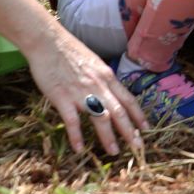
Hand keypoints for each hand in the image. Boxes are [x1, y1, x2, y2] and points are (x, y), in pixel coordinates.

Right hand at [23, 29, 145, 155]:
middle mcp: (99, 86)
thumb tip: (110, 91)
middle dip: (130, 131)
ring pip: (101, 118)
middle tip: (137, 147)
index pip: (128, 99)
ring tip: (113, 152)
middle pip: (119, 112)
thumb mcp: (94, 63)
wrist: (48, 42)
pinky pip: (72, 121)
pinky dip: (76, 136)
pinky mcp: (62, 97)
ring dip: (108, 137)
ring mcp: (81, 92)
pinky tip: (79, 149)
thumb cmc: (69, 51)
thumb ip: (102, 79)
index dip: (138, 114)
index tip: (145, 128)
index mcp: (107, 77)